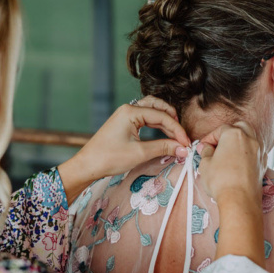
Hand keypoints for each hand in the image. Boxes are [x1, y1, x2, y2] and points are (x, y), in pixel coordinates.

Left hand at [59, 96, 189, 201]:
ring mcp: (125, 115)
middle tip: (182, 137)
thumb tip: (182, 149)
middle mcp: (128, 109)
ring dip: (165, 122)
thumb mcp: (139, 153)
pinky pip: (145, 119)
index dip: (176, 130)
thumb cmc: (109, 158)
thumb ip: (163, 148)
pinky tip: (164, 135)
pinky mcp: (124, 123)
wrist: (87, 165)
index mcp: (131, 112)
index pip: (161, 116)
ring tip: (175, 136)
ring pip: (152, 111)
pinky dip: (157, 125)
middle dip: (173, 121)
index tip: (186, 143)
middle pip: (158, 107)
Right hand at [196, 121, 264, 204]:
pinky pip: (256, 153)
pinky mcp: (263, 165)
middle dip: (228, 133)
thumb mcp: (205, 164)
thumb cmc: (220, 181)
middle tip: (218, 146)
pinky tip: (239, 163)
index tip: (202, 147)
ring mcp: (259, 152)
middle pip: (240, 128)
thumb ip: (206, 152)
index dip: (209, 138)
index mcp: (234, 134)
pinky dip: (248, 154)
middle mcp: (250, 139)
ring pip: (251, 139)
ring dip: (240, 143)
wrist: (240, 200)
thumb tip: (206, 148)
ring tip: (229, 154)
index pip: (220, 129)